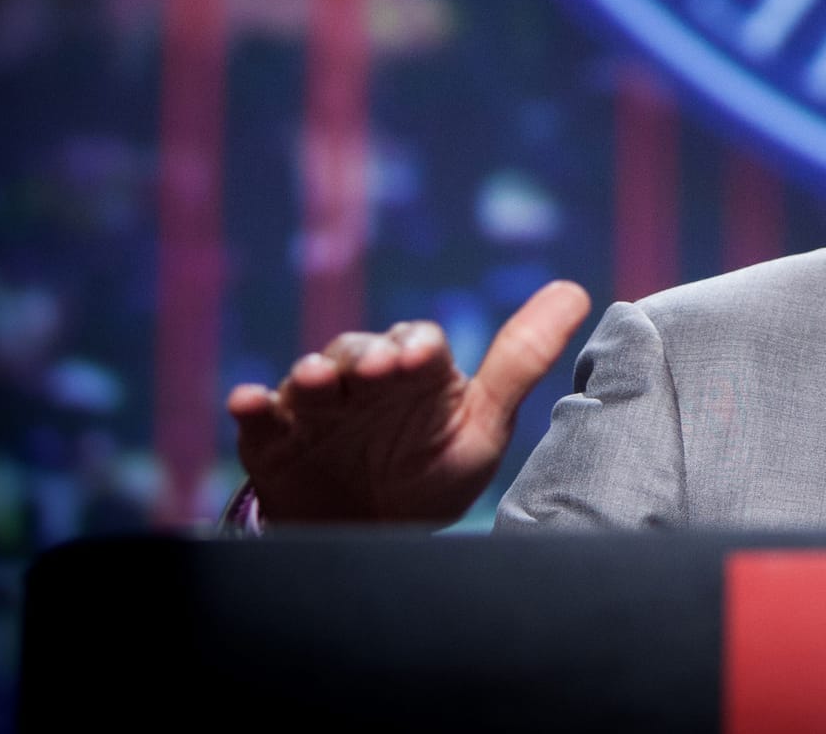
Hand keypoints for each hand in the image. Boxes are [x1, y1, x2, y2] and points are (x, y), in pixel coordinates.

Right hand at [225, 280, 591, 524]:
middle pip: (358, 351)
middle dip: (363, 357)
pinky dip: (250, 407)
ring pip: (309, 377)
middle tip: (373, 370)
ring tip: (315, 383)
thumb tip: (577, 290)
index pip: (418, 344)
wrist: (371, 536)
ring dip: (310, 375)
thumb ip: (521, 361)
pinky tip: (248, 403)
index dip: (417, 346)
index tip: (419, 358)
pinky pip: (255, 417)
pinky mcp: (271, 439)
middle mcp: (363, 381)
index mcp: (416, 373)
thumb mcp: (482, 425)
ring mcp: (314, 408)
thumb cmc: (433, 472)